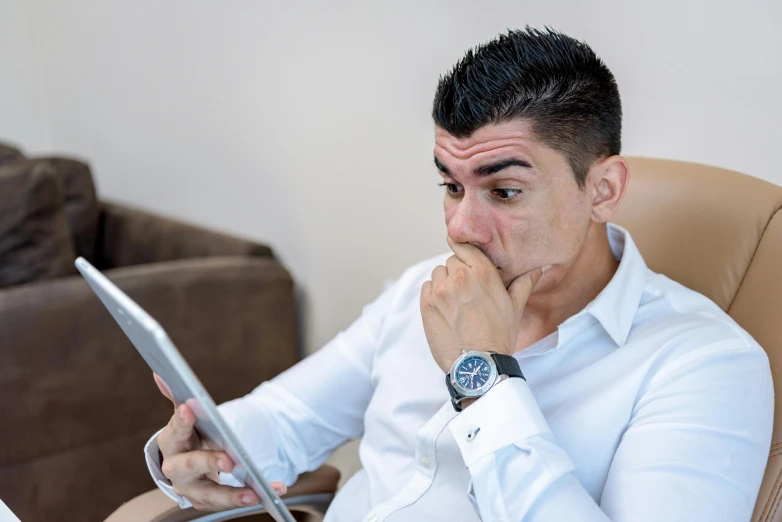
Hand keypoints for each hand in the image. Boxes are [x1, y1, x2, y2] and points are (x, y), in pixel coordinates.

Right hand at [153, 374, 286, 510]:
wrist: (190, 467)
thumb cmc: (191, 436)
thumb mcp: (186, 418)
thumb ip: (177, 397)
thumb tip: (160, 373)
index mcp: (171, 443)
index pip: (174, 431)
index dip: (181, 421)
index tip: (189, 408)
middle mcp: (176, 470)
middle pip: (189, 466)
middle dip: (209, 462)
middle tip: (229, 461)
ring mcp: (192, 489)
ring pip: (210, 494)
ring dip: (233, 495)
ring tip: (255, 492)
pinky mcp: (208, 502)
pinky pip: (231, 502)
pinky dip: (253, 496)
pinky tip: (275, 490)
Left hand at [420, 236, 545, 372]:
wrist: (478, 364)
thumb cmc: (499, 336)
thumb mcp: (515, 307)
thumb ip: (524, 283)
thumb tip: (539, 269)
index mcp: (483, 273)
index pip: (465, 246)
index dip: (464, 251)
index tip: (464, 257)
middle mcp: (460, 277)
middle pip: (452, 261)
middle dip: (458, 272)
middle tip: (467, 292)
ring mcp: (441, 290)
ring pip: (438, 273)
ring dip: (444, 282)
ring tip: (456, 302)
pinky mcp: (427, 304)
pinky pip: (426, 288)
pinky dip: (433, 294)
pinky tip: (445, 309)